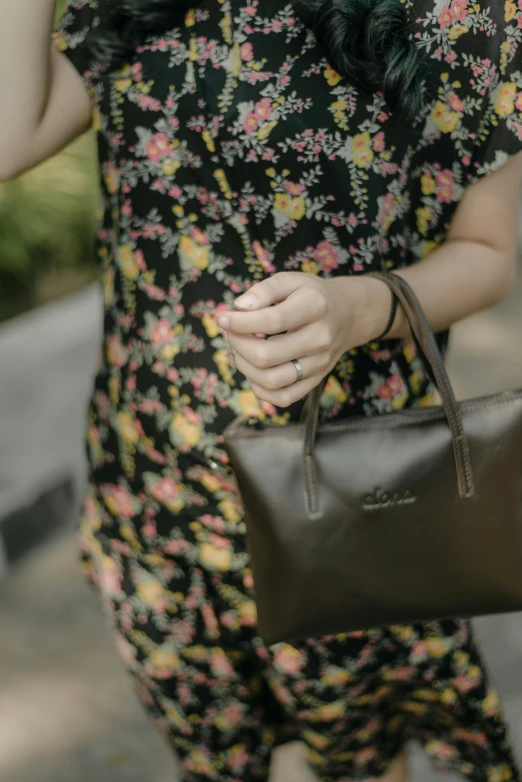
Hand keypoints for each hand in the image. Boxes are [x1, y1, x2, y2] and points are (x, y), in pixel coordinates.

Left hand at [218, 272, 389, 407]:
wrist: (346, 315)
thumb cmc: (309, 295)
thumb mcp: (290, 280)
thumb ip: (264, 290)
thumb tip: (239, 307)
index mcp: (315, 307)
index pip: (271, 321)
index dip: (240, 322)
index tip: (223, 318)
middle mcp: (321, 338)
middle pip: (266, 355)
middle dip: (238, 344)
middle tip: (232, 333)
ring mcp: (320, 364)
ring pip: (271, 380)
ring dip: (245, 367)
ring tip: (240, 351)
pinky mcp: (316, 380)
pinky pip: (283, 397)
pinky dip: (260, 389)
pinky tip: (254, 370)